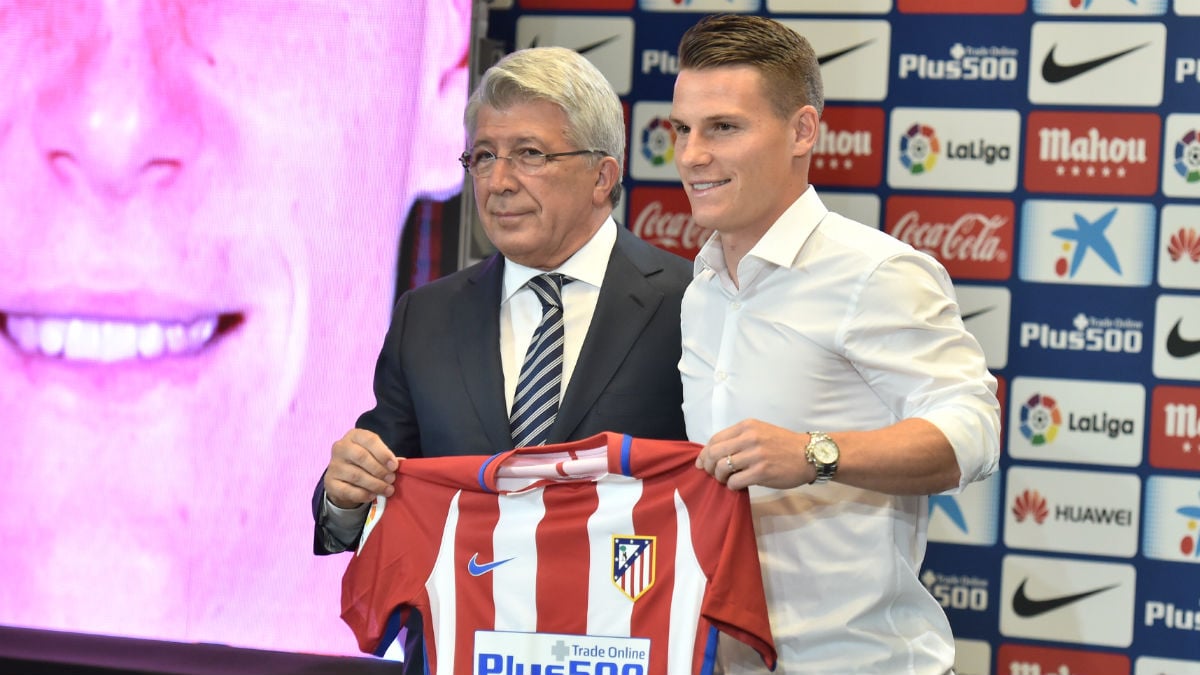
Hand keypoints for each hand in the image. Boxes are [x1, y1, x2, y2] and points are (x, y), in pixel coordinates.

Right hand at [323, 428, 399, 508]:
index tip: (394, 466)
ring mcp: (334, 465)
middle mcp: (341, 447)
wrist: (343, 478)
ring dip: (375, 484)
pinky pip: (348, 490)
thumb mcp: (375, 455)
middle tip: (391, 479)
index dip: (383, 453)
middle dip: (380, 470)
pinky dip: (363, 494)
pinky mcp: (330, 482)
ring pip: (356, 475)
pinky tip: (373, 496)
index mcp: (354, 436)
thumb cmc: (365, 462)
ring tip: (387, 490)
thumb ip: (387, 458)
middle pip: (361, 457)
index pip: (369, 439)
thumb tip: (402, 463)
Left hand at [695, 419, 813, 490]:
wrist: (810, 455)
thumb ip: (740, 439)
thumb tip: (715, 453)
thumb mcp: (760, 432)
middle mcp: (749, 438)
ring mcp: (755, 455)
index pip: (715, 439)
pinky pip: (735, 481)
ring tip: (726, 480)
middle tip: (713, 474)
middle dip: (708, 466)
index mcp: (747, 426)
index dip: (705, 453)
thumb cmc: (784, 445)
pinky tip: (737, 485)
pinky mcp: (762, 472)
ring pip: (722, 467)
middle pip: (714, 453)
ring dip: (720, 477)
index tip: (703, 463)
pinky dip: (732, 485)